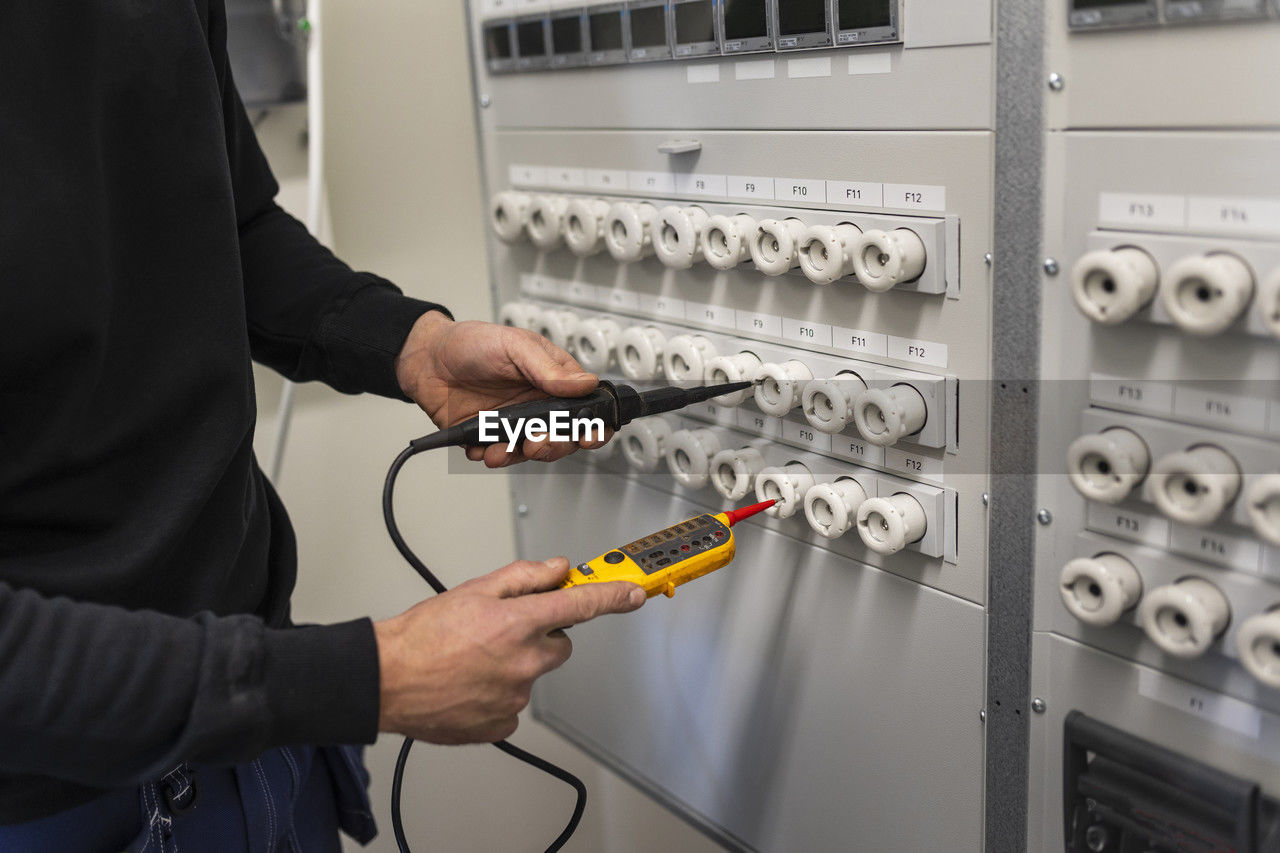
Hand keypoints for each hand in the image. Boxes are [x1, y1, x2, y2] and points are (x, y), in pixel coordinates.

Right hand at [374, 557, 643, 743]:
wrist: (386, 680)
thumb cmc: (421, 636)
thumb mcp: (474, 589)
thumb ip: (524, 577)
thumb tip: (558, 570)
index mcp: (519, 623)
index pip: (581, 606)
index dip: (612, 597)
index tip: (632, 595)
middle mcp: (524, 662)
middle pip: (560, 644)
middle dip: (541, 634)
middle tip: (502, 630)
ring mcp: (514, 698)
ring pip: (532, 674)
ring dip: (514, 665)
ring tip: (472, 659)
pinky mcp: (501, 724)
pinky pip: (513, 705)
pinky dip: (498, 694)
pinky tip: (469, 684)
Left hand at [395, 311, 609, 466]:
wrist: (426, 359)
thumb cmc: (471, 343)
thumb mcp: (515, 345)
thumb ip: (549, 369)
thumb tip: (585, 383)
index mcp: (553, 380)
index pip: (587, 407)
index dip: (595, 425)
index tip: (589, 436)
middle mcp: (538, 404)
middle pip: (564, 438)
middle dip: (554, 446)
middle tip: (537, 441)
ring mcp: (515, 423)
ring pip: (532, 452)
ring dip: (519, 455)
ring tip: (501, 448)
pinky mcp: (490, 437)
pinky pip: (499, 456)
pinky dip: (491, 456)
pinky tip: (480, 446)